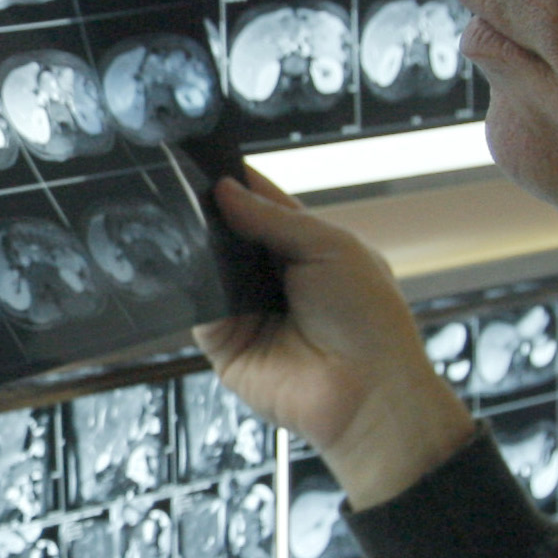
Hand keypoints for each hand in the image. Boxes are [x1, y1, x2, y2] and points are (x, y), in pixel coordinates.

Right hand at [191, 172, 475, 507]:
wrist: (367, 393)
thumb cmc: (370, 321)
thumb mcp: (331, 247)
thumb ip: (275, 217)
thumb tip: (226, 189)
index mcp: (305, 247)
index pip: (260, 205)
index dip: (236, 184)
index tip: (207, 164)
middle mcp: (273, 277)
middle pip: (227, 234)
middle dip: (210, 216)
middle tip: (187, 191)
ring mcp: (247, 310)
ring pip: (207, 268)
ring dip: (199, 251)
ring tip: (188, 228)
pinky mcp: (225, 344)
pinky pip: (197, 308)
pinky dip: (192, 290)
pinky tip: (193, 273)